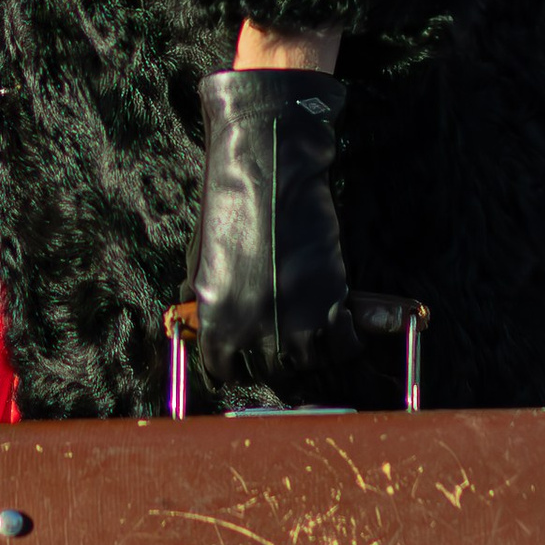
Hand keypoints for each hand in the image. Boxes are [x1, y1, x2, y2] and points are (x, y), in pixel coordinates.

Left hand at [188, 69, 353, 385]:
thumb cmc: (227, 209)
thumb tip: (199, 326)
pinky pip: (344, 345)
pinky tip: (341, 322)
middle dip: (277, 360)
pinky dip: (346, 340)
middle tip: (285, 340)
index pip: (224, 371)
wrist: (268, 171)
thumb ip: (202, 302)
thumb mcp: (200, 261)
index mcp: (215, 321)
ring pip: (309, 362)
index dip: (236, 364)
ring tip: (313, 328)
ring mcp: (293, 320)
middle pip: (271, 373)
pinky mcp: (330, 303)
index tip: (246, 357)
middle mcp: (252, 330)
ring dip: (313, 350)